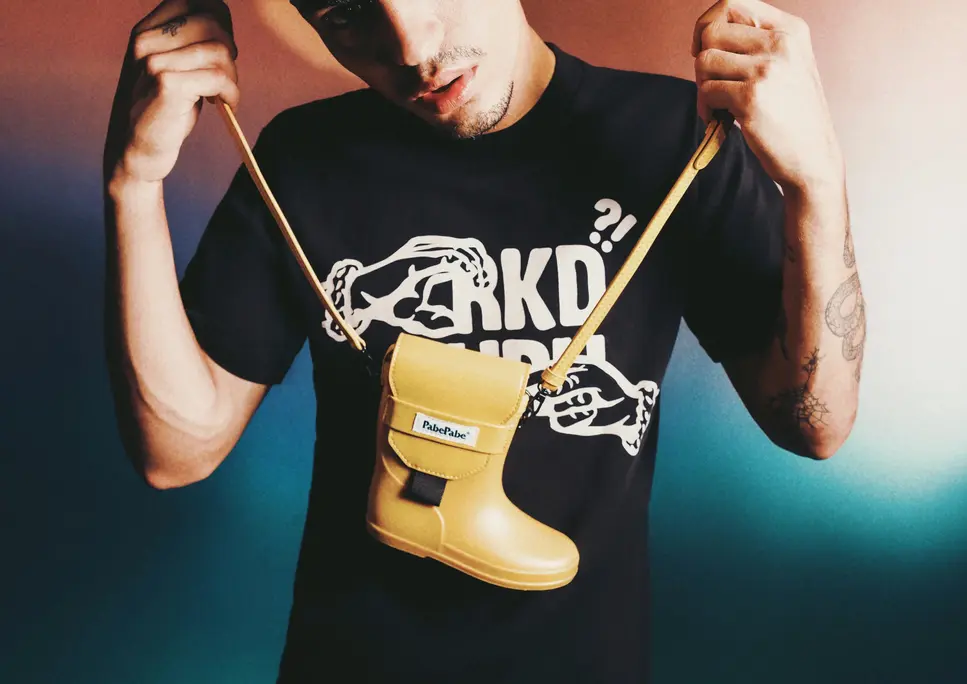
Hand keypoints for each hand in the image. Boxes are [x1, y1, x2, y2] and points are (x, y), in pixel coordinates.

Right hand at [105, 0, 239, 186]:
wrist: (137, 151)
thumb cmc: (163, 110)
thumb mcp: (174, 68)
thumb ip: (191, 43)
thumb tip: (223, 22)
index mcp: (147, 29)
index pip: (197, 1)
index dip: (221, 20)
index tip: (223, 49)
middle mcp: (146, 39)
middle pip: (212, 21)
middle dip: (229, 49)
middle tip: (225, 77)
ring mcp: (153, 61)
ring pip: (219, 49)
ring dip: (232, 76)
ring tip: (225, 95)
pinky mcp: (167, 85)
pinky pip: (218, 77)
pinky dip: (231, 93)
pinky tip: (226, 105)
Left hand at [692, 0, 843, 191]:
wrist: (813, 158)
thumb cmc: (792, 115)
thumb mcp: (787, 65)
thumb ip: (756, 44)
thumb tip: (705, 35)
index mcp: (790, 29)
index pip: (732, 1)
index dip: (708, 22)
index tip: (704, 47)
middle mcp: (780, 43)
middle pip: (711, 30)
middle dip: (701, 57)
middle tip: (711, 82)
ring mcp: (766, 69)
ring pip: (704, 60)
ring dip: (702, 85)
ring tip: (719, 103)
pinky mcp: (751, 98)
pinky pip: (706, 91)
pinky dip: (705, 107)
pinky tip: (720, 120)